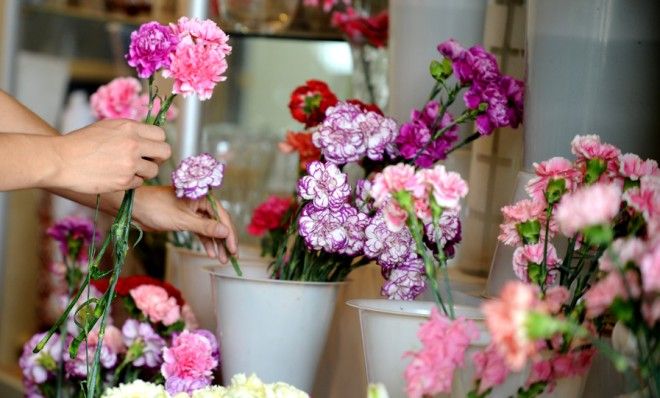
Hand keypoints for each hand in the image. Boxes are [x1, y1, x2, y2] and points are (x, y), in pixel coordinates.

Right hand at [52, 119, 170, 193]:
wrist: (61, 159)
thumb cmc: (81, 143)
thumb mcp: (108, 127)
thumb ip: (130, 131)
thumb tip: (148, 137)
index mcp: (130, 127)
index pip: (161, 135)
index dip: (157, 143)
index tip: (150, 148)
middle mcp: (134, 144)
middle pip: (165, 152)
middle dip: (158, 158)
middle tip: (147, 161)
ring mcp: (130, 163)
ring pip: (153, 170)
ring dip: (144, 172)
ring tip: (127, 169)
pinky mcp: (124, 180)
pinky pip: (139, 183)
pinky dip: (131, 182)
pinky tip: (116, 176)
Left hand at [132, 185, 238, 263]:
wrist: (134, 207)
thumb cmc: (156, 208)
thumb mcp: (183, 220)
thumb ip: (205, 227)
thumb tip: (225, 232)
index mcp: (202, 197)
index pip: (222, 216)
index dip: (229, 234)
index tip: (233, 249)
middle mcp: (200, 203)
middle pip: (219, 223)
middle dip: (225, 240)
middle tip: (232, 256)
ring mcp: (193, 212)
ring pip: (210, 229)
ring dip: (216, 244)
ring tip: (222, 259)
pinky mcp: (185, 219)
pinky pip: (200, 231)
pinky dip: (205, 242)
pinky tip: (210, 252)